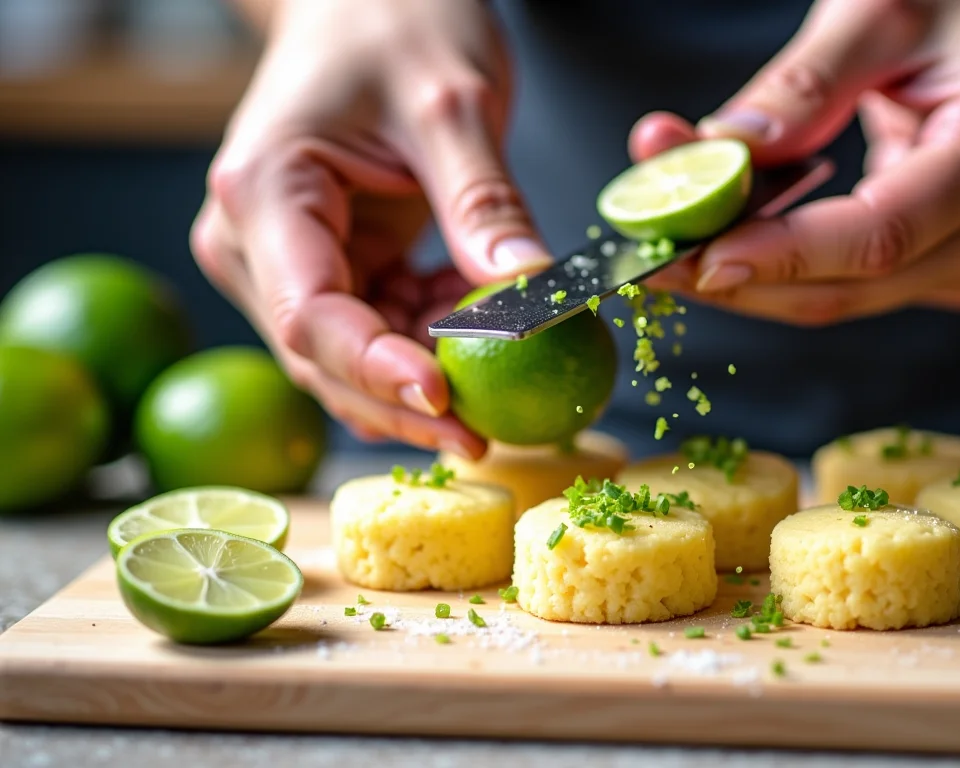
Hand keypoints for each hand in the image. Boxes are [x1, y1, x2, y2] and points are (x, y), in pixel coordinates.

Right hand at [192, 0, 553, 457]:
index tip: (447, 401)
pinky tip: (488, 328)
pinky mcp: (334, 266)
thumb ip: (484, 206)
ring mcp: (291, 261)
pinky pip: (383, 326)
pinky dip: (437, 339)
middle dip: (407, 399)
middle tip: (489, 432)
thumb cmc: (396, 22)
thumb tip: (530, 298)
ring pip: (354, 356)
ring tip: (504, 383)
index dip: (376, 370)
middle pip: (325, 355)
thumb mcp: (453, 105)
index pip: (310, 312)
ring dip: (428, 375)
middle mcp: (258, 241)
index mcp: (264, 193)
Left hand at [633, 0, 959, 325]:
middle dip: (736, 272)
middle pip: (848, 285)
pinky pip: (849, 287)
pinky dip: (780, 264)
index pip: (878, 234)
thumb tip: (722, 150)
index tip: (695, 256)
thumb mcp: (885, 10)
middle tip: (643, 246)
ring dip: (745, 272)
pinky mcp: (947, 275)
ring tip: (668, 226)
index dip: (780, 254)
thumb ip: (806, 83)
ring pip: (839, 298)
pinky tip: (728, 228)